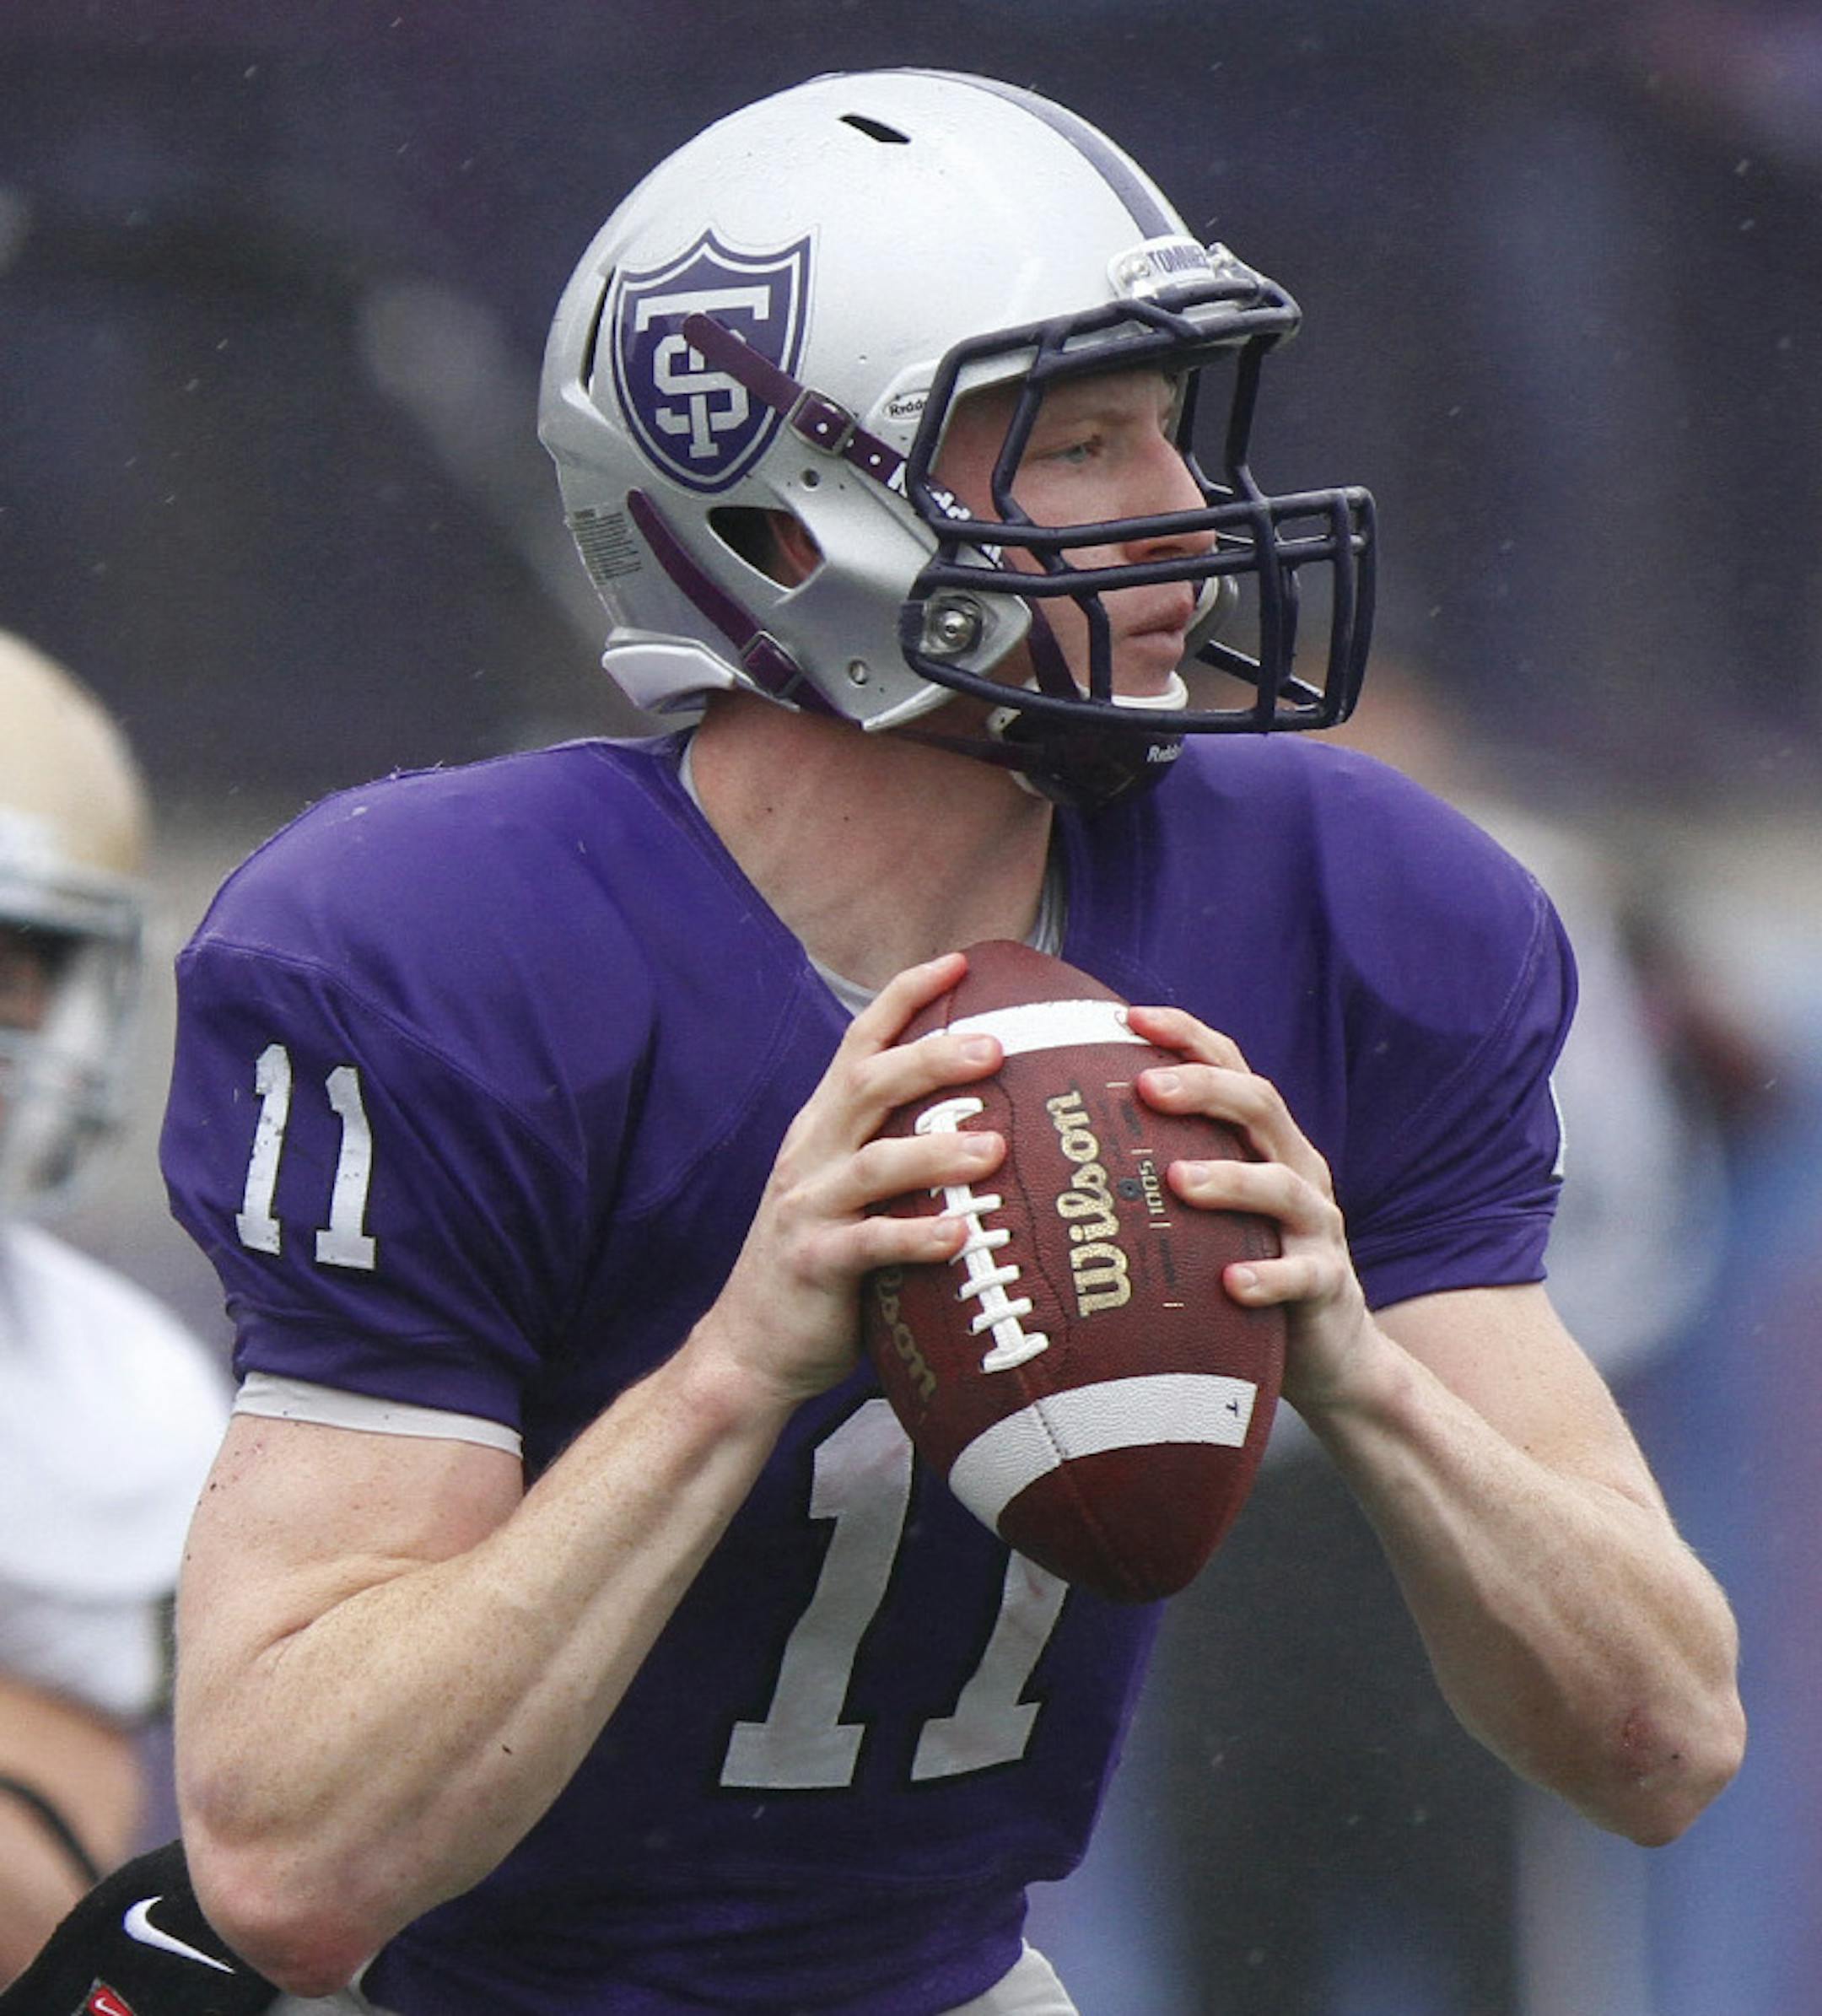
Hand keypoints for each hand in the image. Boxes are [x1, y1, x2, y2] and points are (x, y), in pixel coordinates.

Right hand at [696, 953, 1007, 1408]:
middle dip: (931, 1058)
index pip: (860, 1041)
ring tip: (995, 1149)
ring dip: (936, 1152)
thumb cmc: (824, 1265)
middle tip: (996, 1048)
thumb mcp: (853, 1191)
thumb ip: (901, 1151)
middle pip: (868, 1085)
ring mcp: (807, 1209)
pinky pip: (869, 1245)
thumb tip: (996, 1119)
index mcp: (823, 1127)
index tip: (961, 961)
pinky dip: (916, 1237)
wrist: (750, 1347)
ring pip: (872, 1164)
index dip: (906, 996)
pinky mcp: (813, 1265)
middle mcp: (811, 1154)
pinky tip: (961, 1237)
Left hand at [1124, 1004, 1375, 1411]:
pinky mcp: (1326, 1286)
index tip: (1129, 1016)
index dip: (1186, 1036)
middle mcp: (1294, 1168)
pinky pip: (1303, 1276)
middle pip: (1260, 1106)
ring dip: (1230, 1180)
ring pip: (1282, 1187)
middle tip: (1146, 1087)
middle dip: (1203, 1088)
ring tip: (1177, 1181)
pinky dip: (1269, 1276)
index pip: (1229, 1066)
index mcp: (1261, 1142)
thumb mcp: (1204, 1211)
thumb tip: (1053, 1147)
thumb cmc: (1240, 1266)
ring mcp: (1316, 1226)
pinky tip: (1232, 1283)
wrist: (1328, 1351)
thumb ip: (1157, 1170)